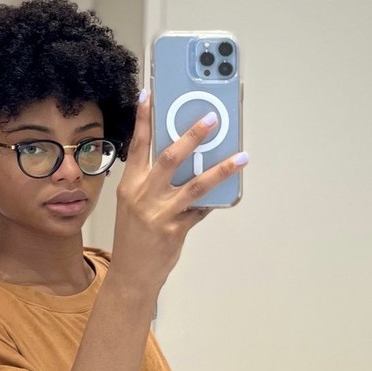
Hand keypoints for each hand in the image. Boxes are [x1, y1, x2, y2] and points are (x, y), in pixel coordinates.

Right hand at [109, 92, 247, 294]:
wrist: (132, 274)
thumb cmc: (134, 236)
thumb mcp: (134, 204)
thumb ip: (153, 183)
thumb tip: (185, 158)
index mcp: (130, 185)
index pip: (137, 145)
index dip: (143, 119)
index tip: (149, 95)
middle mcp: (143, 196)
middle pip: (170, 158)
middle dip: (192, 136)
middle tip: (211, 119)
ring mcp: (160, 213)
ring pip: (196, 184)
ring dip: (221, 169)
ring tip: (241, 157)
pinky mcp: (176, 230)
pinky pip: (202, 210)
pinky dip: (216, 200)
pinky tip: (231, 191)